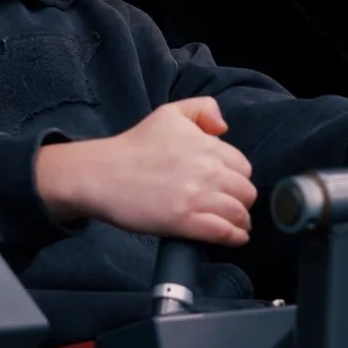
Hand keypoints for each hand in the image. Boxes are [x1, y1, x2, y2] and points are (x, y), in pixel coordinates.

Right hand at [35, 98, 257, 245]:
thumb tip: (224, 128)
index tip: (229, 185)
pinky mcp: (185, 222)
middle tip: (231, 207)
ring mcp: (197, 197)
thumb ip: (202, 109)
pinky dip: (234, 237)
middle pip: (245, 192)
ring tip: (237, 225)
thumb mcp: (169, 113)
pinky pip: (223, 232)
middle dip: (242, 201)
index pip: (243, 166)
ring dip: (241, 222)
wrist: (102, 174)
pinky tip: (235, 238)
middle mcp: (207, 170)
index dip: (238, 177)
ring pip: (238, 214)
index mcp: (207, 145)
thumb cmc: (134, 146)